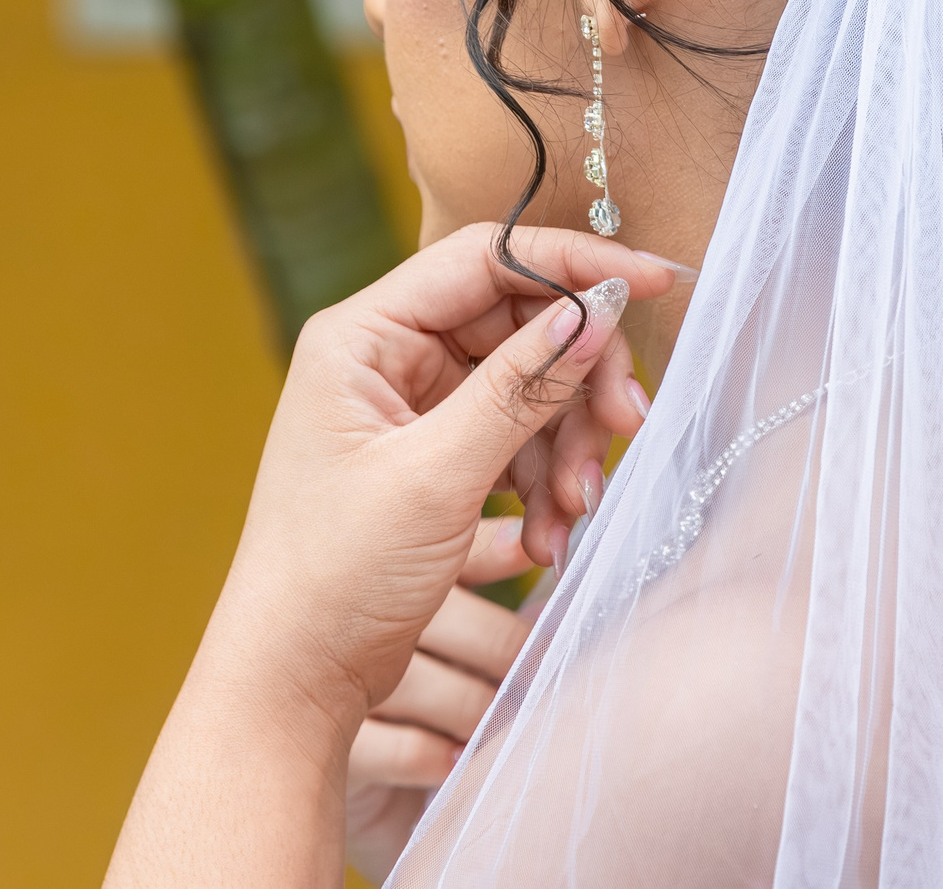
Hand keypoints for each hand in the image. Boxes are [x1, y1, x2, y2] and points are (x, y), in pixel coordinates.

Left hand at [106, 224, 671, 888]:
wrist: (294, 683)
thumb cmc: (334, 577)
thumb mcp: (435, 478)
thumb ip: (520, 390)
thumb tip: (593, 312)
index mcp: (362, 337)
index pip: (487, 259)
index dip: (573, 266)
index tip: (648, 283)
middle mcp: (387, 359)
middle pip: (520, 327)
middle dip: (579, 382)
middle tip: (629, 426)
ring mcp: (412, 410)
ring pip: (529, 389)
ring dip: (566, 447)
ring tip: (572, 513)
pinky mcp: (435, 461)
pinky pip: (516, 442)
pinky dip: (545, 483)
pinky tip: (549, 540)